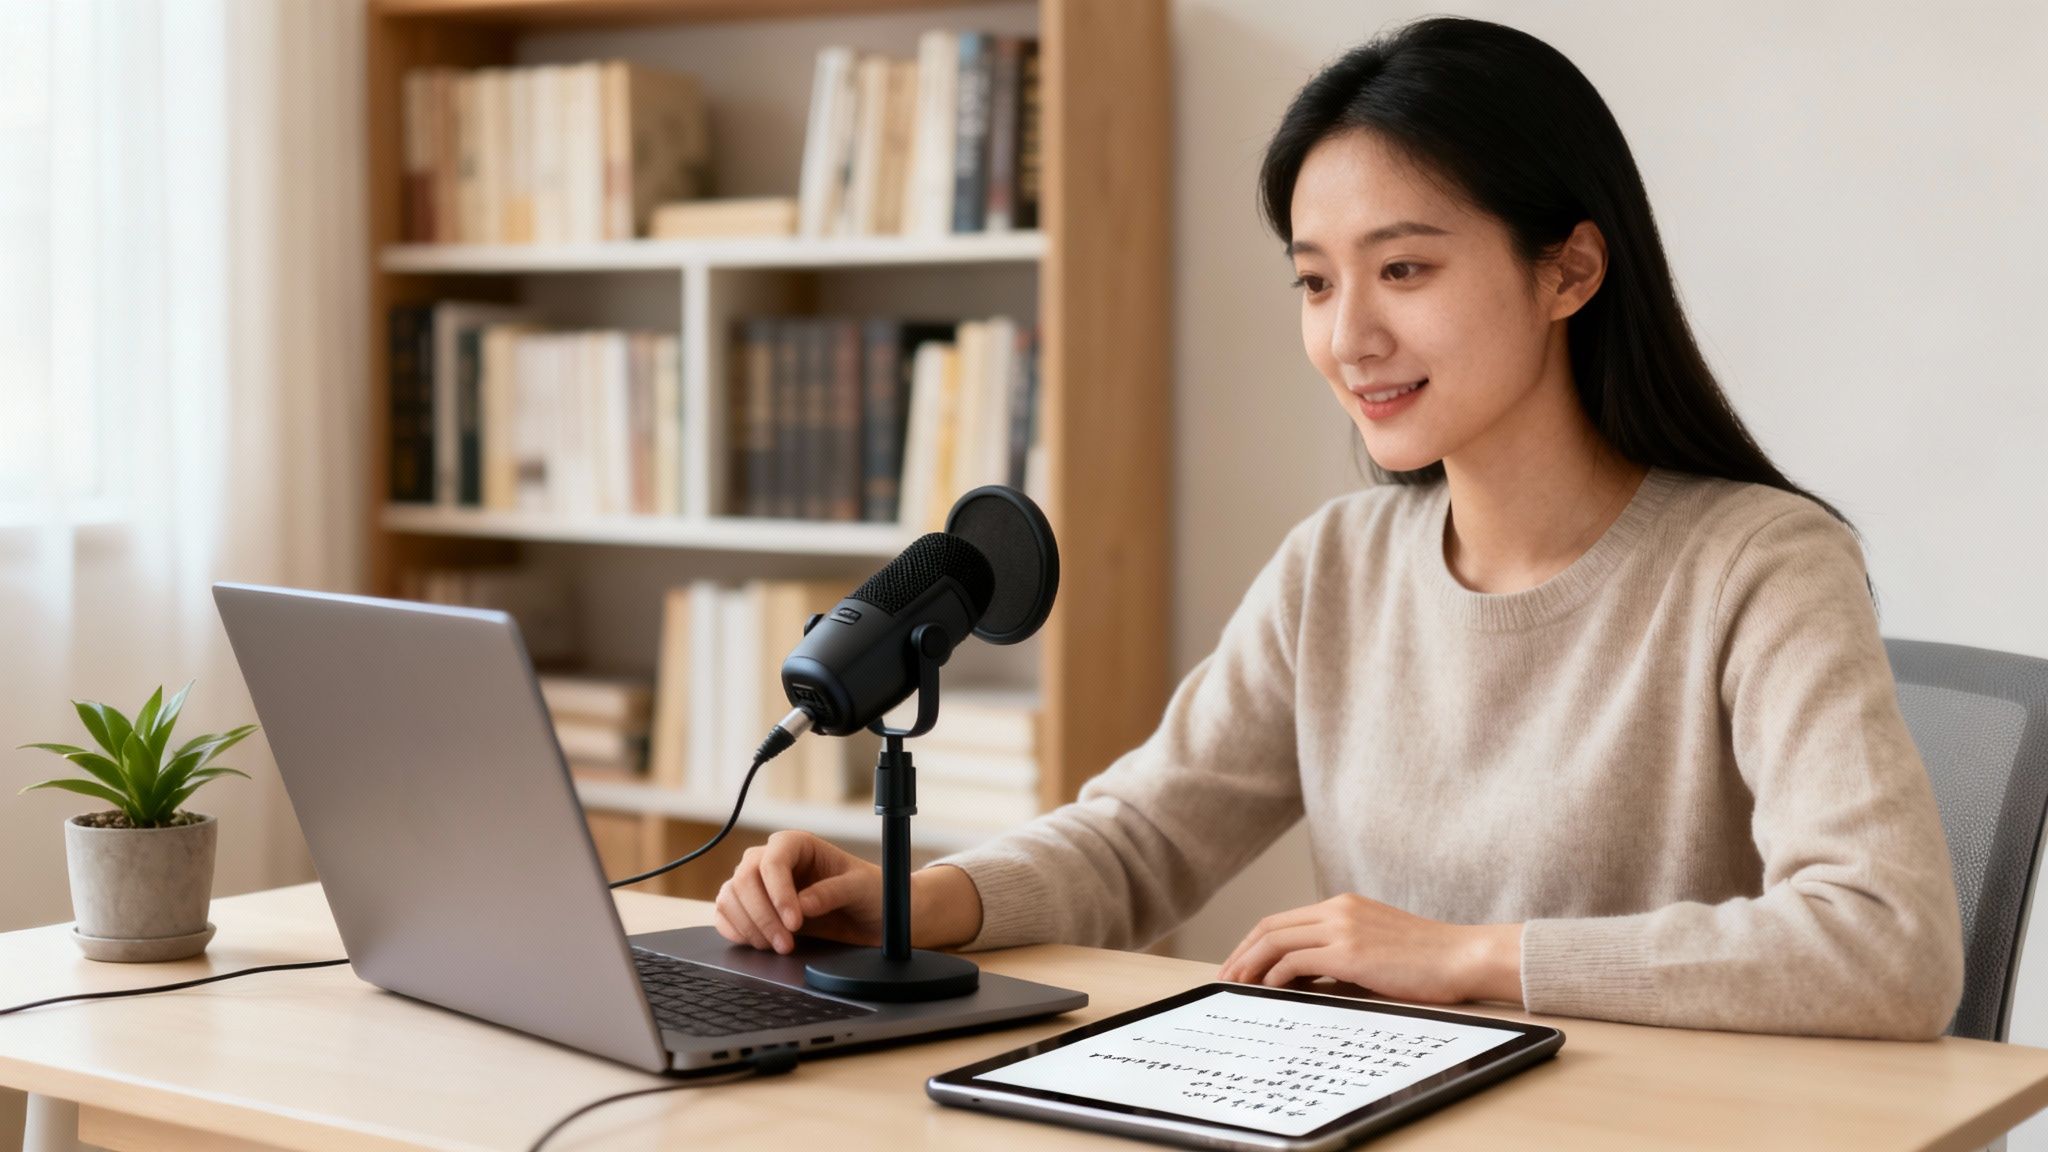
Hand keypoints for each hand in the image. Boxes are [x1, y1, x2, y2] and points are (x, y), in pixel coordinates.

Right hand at [712, 830, 982, 953]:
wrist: (873, 917)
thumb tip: (802, 904)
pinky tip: (758, 943)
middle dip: (763, 916)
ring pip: (732, 897)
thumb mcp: (861, 888)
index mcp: (798, 845)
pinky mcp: (752, 908)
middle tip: (786, 944)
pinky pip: (726, 914)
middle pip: (745, 879)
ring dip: (749, 926)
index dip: (778, 892)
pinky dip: (735, 930)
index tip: (795, 923)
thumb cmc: (870, 893)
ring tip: (779, 947)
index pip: (772, 861)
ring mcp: (759, 884)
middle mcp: (773, 860)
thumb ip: (833, 892)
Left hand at [1216, 893, 1523, 1005]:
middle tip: (1225, 980)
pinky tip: (1268, 991)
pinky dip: (1275, 975)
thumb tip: (1304, 980)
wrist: (1464, 956)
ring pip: (1276, 941)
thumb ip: (1341, 953)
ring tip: (1236, 988)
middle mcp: (1338, 910)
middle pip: (1270, 927)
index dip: (1254, 943)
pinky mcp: (1350, 952)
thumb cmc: (1427, 960)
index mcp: (1344, 905)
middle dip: (1241, 954)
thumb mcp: (1376, 946)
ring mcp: (1343, 928)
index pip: (1282, 920)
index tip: (1239, 966)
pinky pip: (1296, 961)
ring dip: (1250, 966)